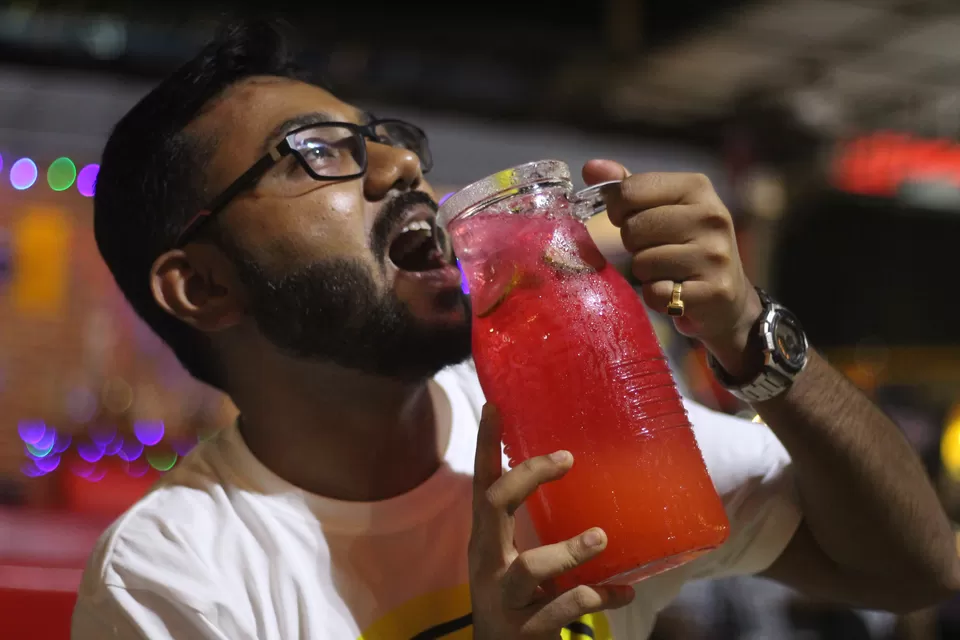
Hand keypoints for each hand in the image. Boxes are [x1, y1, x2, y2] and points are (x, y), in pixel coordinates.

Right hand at [469, 404, 634, 638]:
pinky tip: (624, 591)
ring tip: (601, 536)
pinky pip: (565, 608)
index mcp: (486, 540)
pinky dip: (598, 596)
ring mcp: (504, 597)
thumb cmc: (517, 602)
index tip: (495, 406)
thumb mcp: (516, 561)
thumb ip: (540, 533)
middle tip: (566, 458)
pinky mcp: (525, 629)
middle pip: (494, 507)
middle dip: (526, 477)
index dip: (485, 446)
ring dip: (569, 551)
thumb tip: (590, 491)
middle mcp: (487, 562)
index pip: (482, 485)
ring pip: (531, 568)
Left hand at [583, 160, 762, 377]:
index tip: (628, 218)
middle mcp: (711, 216)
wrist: (726, 296)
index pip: (630, 190)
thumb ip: (628, 188)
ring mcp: (714, 254)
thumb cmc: (685, 245)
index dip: (618, 209)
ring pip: (643, 262)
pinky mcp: (713, 290)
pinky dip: (656, 296)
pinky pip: (656, 292)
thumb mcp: (663, 208)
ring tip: (667, 270)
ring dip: (645, 272)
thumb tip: (591, 167)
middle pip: (633, 228)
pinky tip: (674, 291)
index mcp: (697, 187)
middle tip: (654, 249)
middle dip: (633, 244)